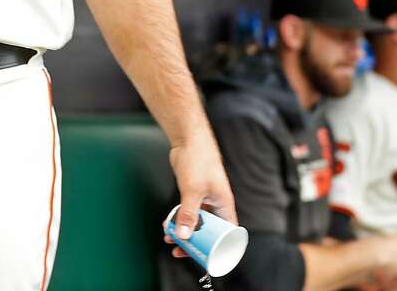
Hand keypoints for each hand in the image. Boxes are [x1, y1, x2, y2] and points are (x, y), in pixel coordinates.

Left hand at [163, 130, 236, 258]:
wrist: (188, 139)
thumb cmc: (199, 160)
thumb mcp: (193, 190)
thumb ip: (188, 214)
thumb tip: (182, 236)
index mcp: (225, 206)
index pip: (229, 235)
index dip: (222, 248)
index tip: (210, 258)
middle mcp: (217, 204)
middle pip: (210, 231)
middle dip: (196, 242)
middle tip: (181, 251)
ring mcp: (204, 198)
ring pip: (196, 222)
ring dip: (183, 231)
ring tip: (169, 239)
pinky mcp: (192, 192)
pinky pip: (187, 212)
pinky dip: (178, 219)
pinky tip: (166, 224)